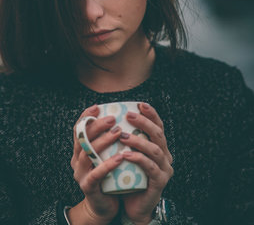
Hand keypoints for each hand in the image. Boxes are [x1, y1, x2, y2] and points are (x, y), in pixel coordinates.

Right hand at [70, 105, 122, 223]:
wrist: (104, 204)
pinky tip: (120, 156)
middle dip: (97, 126)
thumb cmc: (108, 174)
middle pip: (82, 138)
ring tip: (118, 132)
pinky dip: (108, 164)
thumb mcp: (105, 154)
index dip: (85, 117)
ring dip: (103, 141)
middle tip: (113, 118)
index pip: (78, 129)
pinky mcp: (88, 187)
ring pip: (87, 153)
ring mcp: (80, 173)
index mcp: (80, 149)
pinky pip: (97, 174)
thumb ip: (108, 139)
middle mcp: (76, 159)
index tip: (97, 107)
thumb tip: (121, 116)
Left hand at [119, 103, 173, 224]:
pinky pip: (150, 167)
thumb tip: (111, 119)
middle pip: (158, 134)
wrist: (133, 206)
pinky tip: (125, 154)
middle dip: (144, 122)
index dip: (151, 114)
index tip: (140, 104)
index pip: (158, 126)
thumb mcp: (128, 154)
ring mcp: (164, 169)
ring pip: (154, 150)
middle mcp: (165, 155)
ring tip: (122, 136)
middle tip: (129, 115)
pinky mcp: (159, 181)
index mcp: (159, 147)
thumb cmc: (128, 176)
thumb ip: (127, 140)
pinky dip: (138, 158)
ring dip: (138, 140)